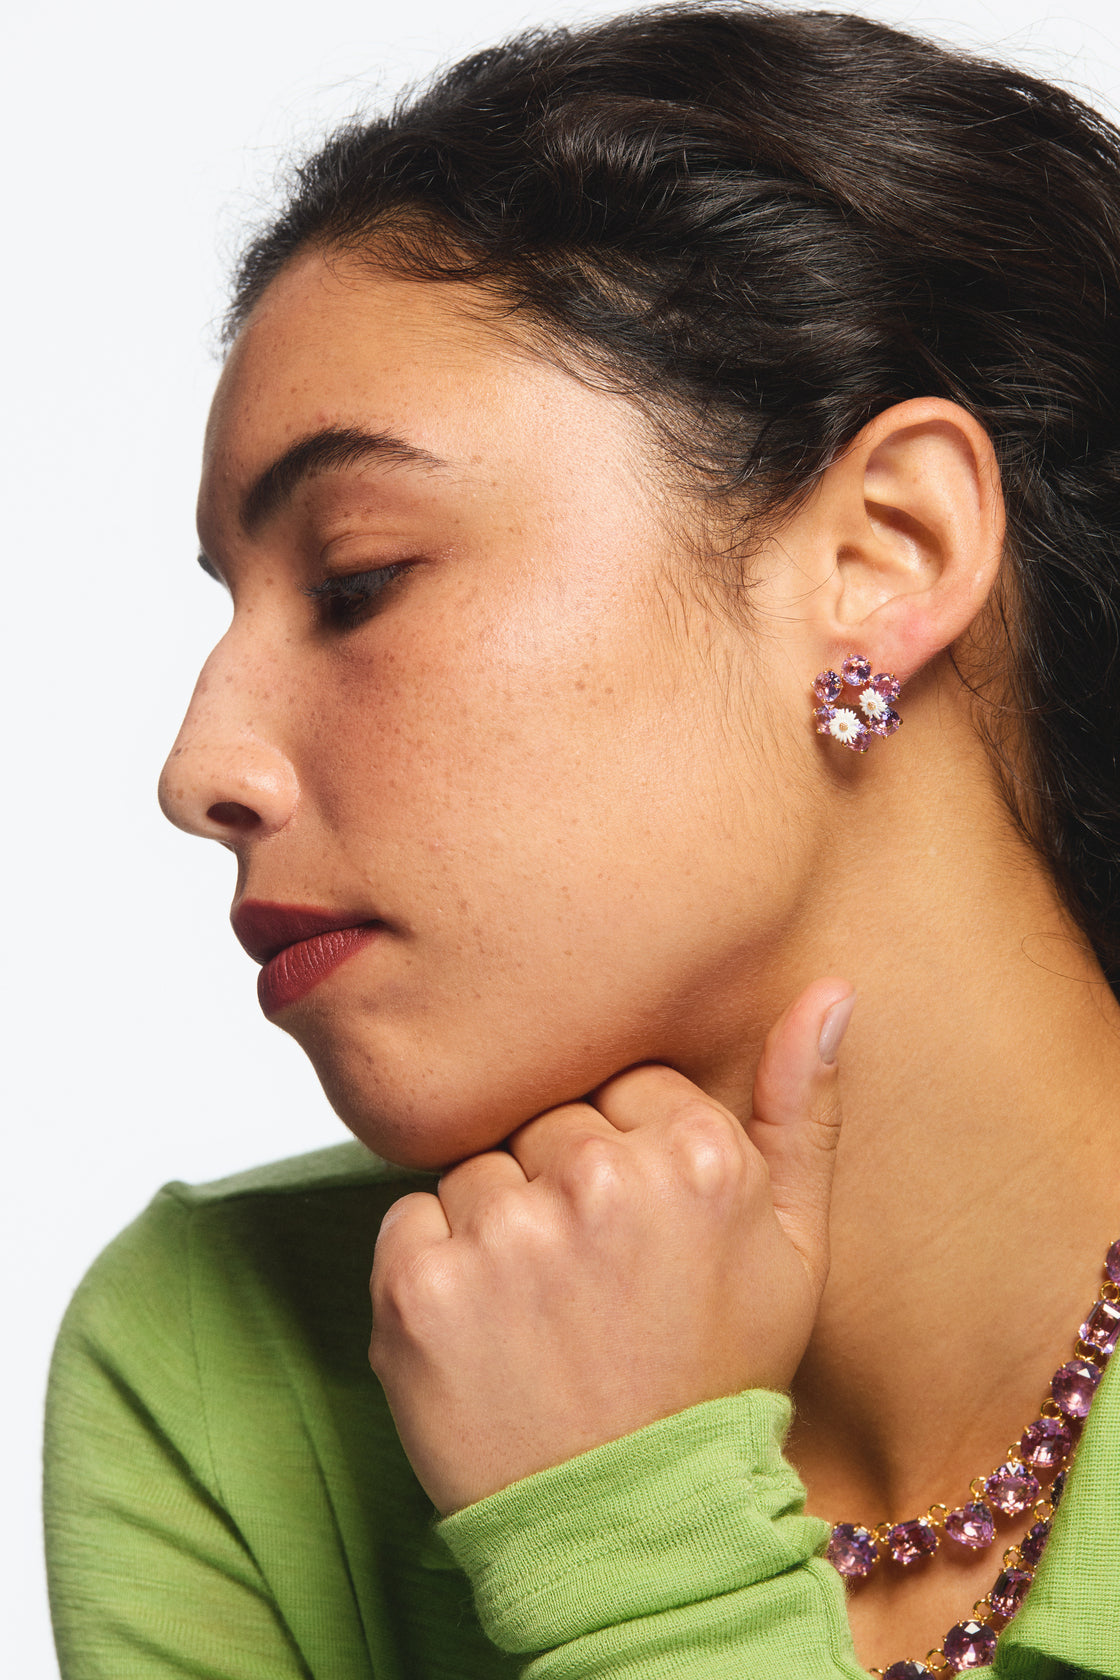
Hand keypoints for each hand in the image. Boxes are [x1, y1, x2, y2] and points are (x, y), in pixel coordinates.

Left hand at [368, 979, 853, 1513]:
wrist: (636, 1528)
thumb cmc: (715, 1378)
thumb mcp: (797, 1247)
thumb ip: (804, 1110)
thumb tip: (830, 993)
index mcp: (695, 1156)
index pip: (624, 1084)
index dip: (628, 1156)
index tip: (639, 1230)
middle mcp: (600, 1180)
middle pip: (547, 1120)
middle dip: (561, 1185)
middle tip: (592, 1282)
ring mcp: (506, 1234)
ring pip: (477, 1167)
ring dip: (496, 1227)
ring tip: (540, 1314)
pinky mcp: (420, 1286)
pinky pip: (409, 1217)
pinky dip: (433, 1267)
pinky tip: (484, 1331)